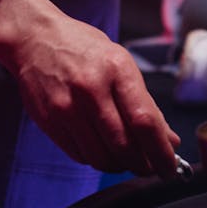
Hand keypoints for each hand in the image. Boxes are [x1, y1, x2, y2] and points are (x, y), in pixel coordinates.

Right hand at [0, 0, 180, 176]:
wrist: (35, 38)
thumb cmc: (84, 49)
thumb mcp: (121, 63)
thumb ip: (144, 103)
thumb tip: (169, 140)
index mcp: (116, 69)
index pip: (145, 122)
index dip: (161, 152)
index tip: (171, 168)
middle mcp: (91, 89)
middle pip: (124, 146)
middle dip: (143, 165)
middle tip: (150, 166)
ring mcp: (67, 107)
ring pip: (101, 158)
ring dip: (120, 166)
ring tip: (126, 157)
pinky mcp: (49, 122)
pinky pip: (80, 156)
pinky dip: (96, 159)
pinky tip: (101, 147)